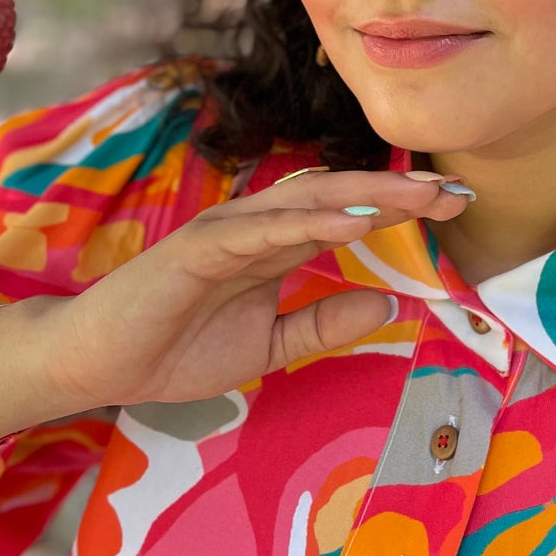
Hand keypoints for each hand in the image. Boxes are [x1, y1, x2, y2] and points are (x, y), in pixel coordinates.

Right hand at [46, 168, 470, 409]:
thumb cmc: (174, 351)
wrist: (97, 364)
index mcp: (278, 246)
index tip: (458, 205)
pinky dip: (311, 220)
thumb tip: (389, 306)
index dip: (404, 206)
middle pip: (343, 196)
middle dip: (402, 191)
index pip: (352, 215)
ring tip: (421, 194)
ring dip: (368, 194)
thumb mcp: (268, 348)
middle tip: (458, 191)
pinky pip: (265, 230)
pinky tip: (354, 220)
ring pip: (310, 201)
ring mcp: (230, 230)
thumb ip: (324, 323)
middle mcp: (260, 226)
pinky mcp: (200, 246)